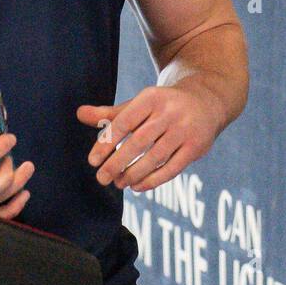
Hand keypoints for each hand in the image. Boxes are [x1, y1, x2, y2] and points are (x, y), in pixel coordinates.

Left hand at [76, 84, 222, 192]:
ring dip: (133, 174)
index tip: (92, 161)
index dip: (106, 143)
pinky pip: (172, 168)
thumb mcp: (138, 105)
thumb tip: (79, 113)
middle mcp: (170, 112)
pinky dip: (153, 180)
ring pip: (155, 157)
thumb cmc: (163, 106)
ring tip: (118, 183)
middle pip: (138, 142)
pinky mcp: (196, 147)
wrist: (206, 101)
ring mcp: (185, 130)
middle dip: (117, 163)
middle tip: (101, 178)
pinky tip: (137, 186)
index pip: (124, 122)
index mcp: (151, 97)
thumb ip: (109, 114)